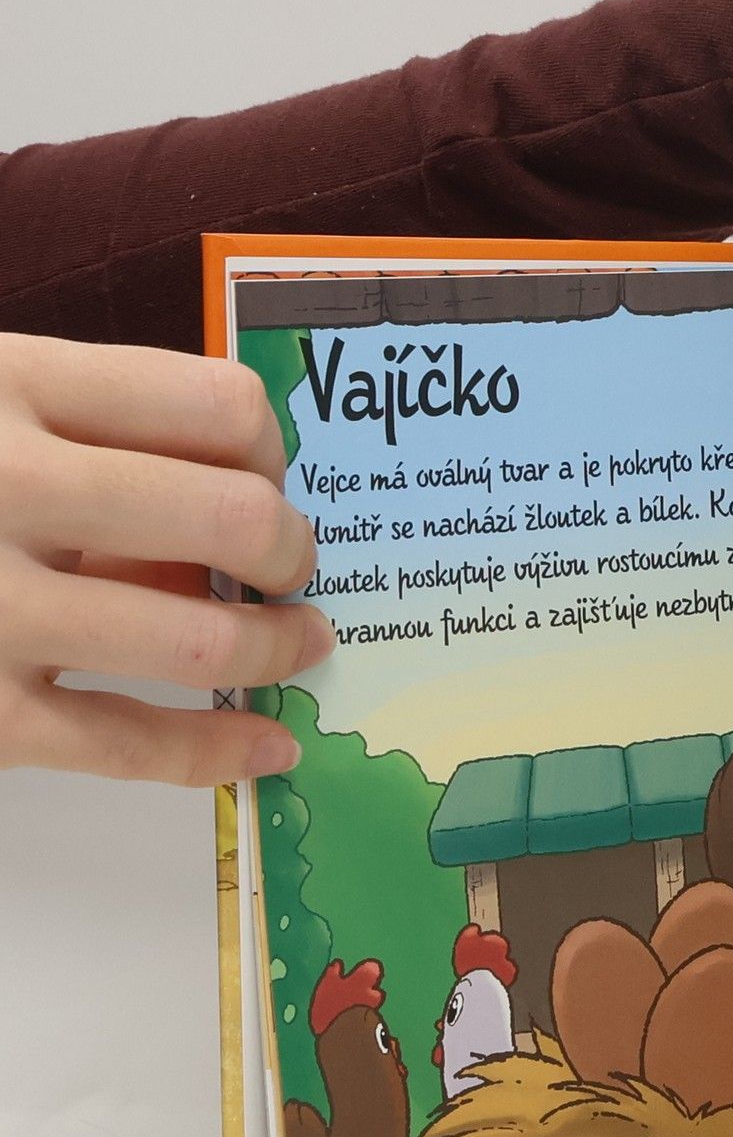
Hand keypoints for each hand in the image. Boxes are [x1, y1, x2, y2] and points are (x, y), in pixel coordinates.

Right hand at [0, 335, 330, 785]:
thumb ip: (81, 438)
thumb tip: (237, 501)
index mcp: (6, 385)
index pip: (215, 406)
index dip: (271, 452)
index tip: (268, 480)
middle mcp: (1, 486)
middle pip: (232, 517)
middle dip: (290, 551)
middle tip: (290, 569)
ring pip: (198, 639)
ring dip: (277, 648)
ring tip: (298, 646)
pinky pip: (127, 743)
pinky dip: (218, 751)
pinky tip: (268, 747)